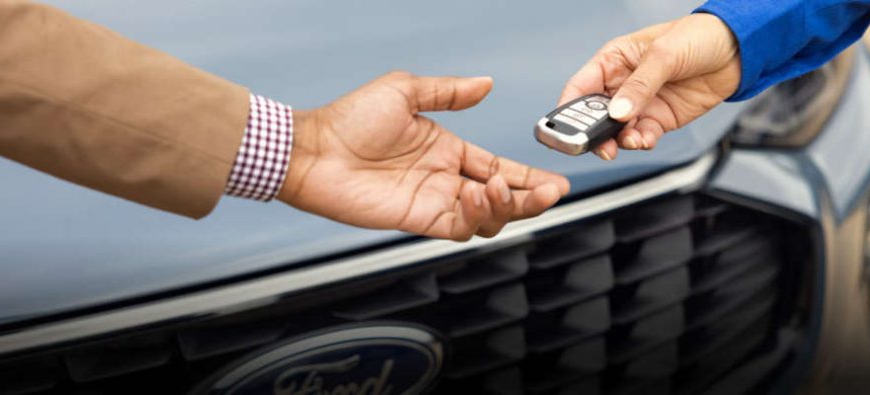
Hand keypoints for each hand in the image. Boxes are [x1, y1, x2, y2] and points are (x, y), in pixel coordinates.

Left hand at [278, 71, 569, 240]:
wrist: (313, 150)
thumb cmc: (350, 118)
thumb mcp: (405, 91)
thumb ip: (449, 93)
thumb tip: (486, 84)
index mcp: (448, 149)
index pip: (499, 166)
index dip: (528, 176)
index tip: (556, 181)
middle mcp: (446, 178)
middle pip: (502, 197)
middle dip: (530, 198)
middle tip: (548, 193)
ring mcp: (434, 201)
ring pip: (487, 217)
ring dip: (505, 206)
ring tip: (499, 189)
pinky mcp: (418, 220)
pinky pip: (461, 227)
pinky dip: (477, 216)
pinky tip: (476, 195)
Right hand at [560, 13, 740, 159]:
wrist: (739, 49)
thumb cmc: (698, 36)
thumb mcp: (664, 54)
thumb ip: (639, 86)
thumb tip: (618, 112)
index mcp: (613, 61)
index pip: (580, 87)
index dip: (567, 109)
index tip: (563, 129)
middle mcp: (622, 84)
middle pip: (594, 115)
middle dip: (593, 132)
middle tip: (597, 144)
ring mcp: (640, 104)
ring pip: (617, 131)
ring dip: (618, 141)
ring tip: (628, 141)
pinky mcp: (659, 119)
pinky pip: (641, 136)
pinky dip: (639, 142)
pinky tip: (644, 140)